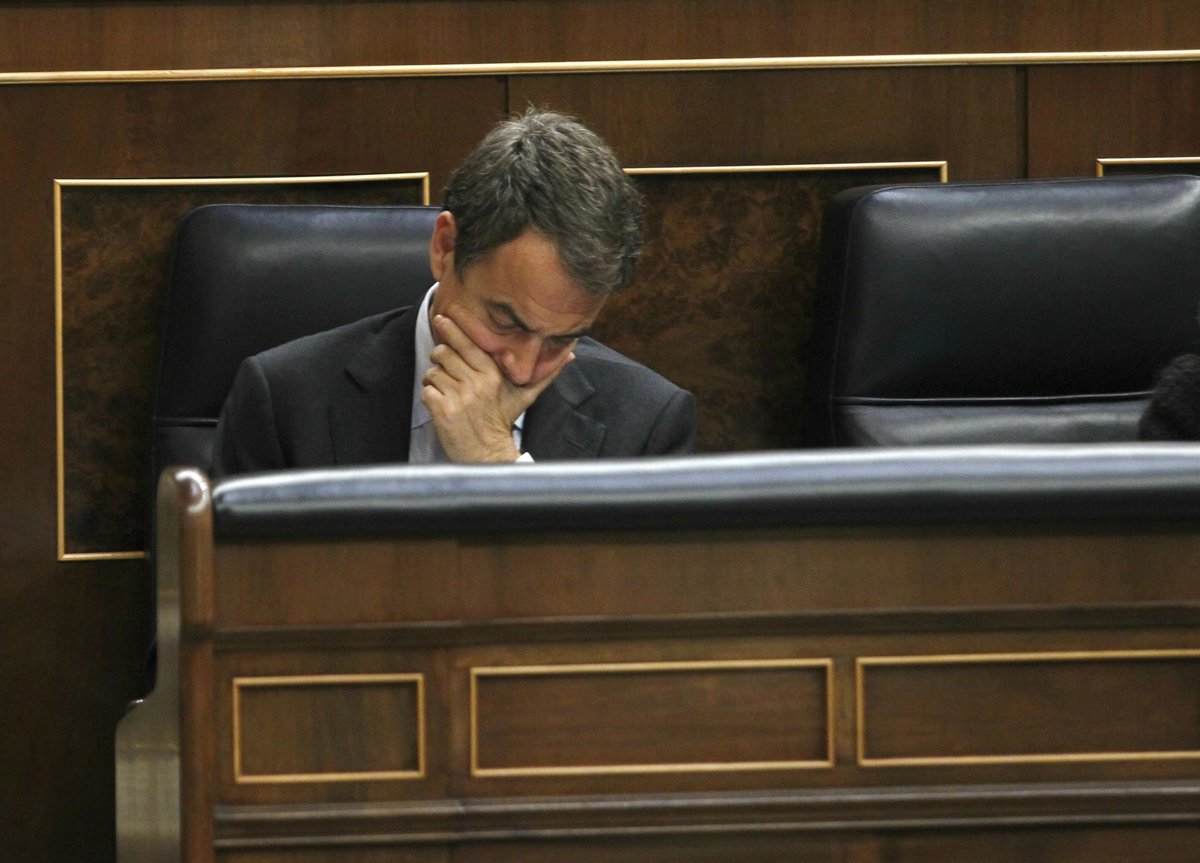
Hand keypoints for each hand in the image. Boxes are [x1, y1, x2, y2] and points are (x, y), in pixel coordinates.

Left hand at [421, 314, 572, 461]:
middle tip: (445, 365)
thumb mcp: (525, 395)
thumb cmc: (503, 421)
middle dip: (440, 357)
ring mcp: (458, 397)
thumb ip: (544, 374)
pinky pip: (427, 390)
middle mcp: (476, 383)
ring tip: (445, 389)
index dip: (451, 329)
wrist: (488, 454)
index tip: (442, 318)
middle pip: (444, 353)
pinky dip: (430, 396)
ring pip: (433, 372)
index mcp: (493, 374)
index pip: (467, 343)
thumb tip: (571, 356)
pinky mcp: (443, 410)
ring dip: (434, 379)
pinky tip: (441, 403)